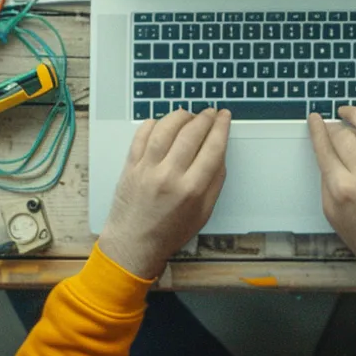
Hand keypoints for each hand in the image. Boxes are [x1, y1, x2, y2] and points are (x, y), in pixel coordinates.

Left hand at [98, 108, 231, 278]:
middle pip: (191, 133)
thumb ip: (215, 181)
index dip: (221, 127)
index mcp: (191, 189)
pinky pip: (141, 135)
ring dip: (180, 116)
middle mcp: (169, 176)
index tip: (224, 116)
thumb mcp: (203, 213)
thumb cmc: (170, 231)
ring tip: (189, 115)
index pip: (212, 147)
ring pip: (165, 128)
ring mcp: (147, 169)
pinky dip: (154, 123)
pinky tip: (163, 123)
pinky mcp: (130, 166)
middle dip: (204, 118)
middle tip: (210, 113)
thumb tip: (220, 151)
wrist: (134, 243)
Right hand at [307, 106, 355, 269]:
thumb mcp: (330, 210)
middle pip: (344, 135)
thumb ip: (326, 178)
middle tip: (331, 124)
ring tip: (349, 112)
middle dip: (334, 125)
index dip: (317, 128)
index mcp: (341, 188)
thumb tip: (325, 149)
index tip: (315, 118)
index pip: (325, 147)